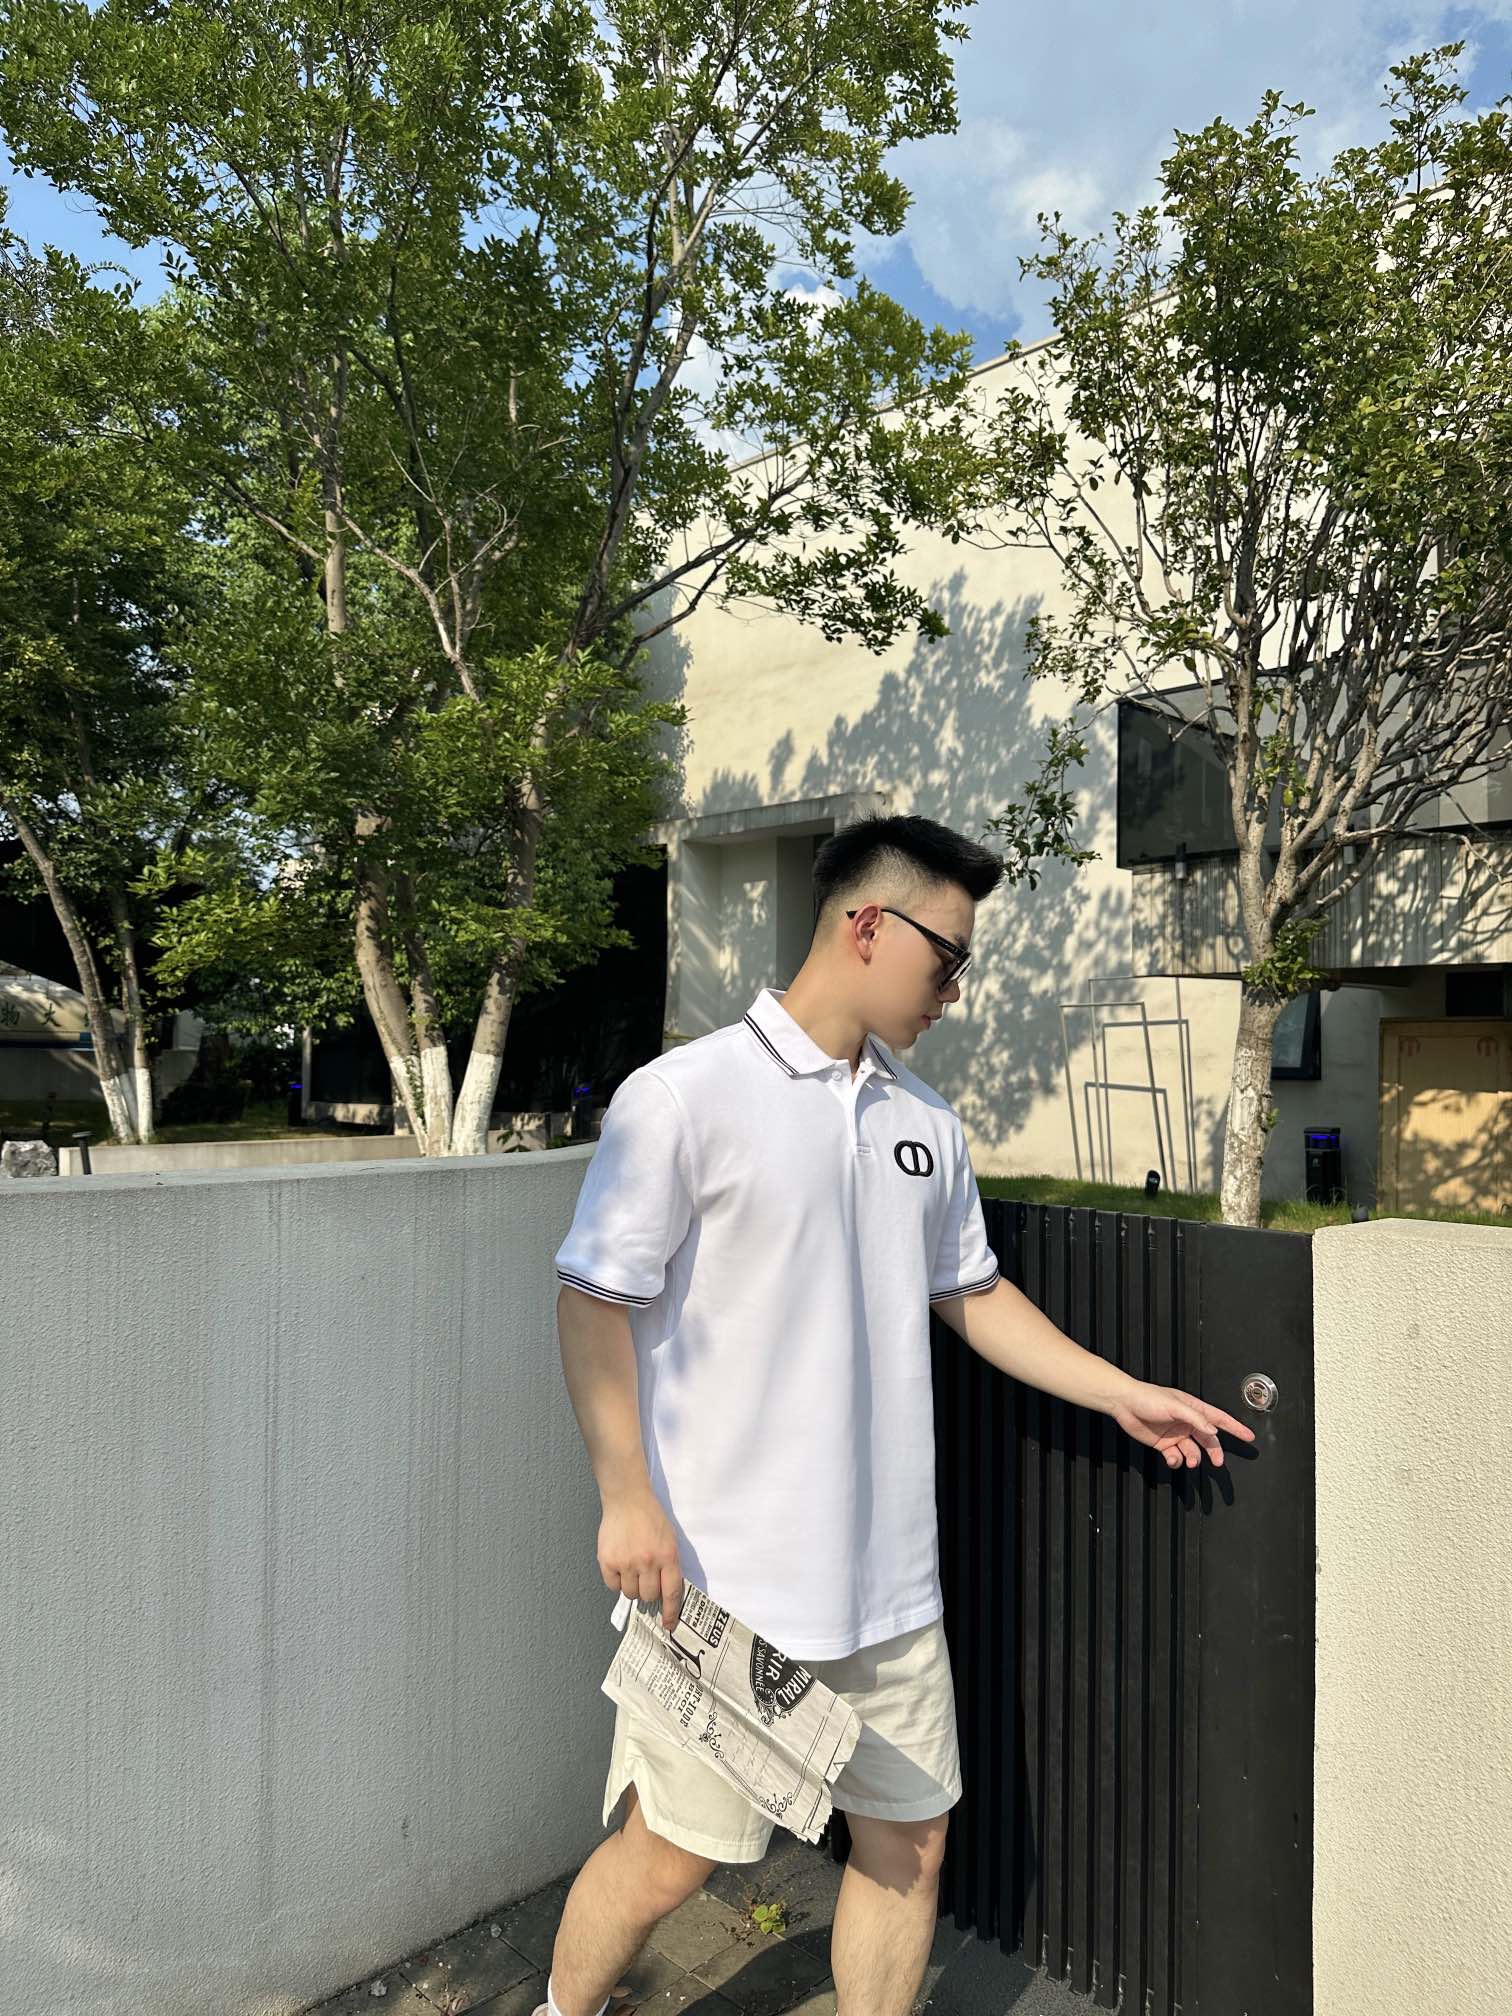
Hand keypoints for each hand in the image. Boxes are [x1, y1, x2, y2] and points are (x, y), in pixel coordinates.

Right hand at [598, 1488, 685, 1631]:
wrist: (628, 1499)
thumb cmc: (651, 1518)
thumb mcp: (670, 1540)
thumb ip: (669, 1566)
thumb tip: (665, 1595)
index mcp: (668, 1556)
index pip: (671, 1593)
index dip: (670, 1613)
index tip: (668, 1625)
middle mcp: (648, 1561)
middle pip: (648, 1596)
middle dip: (648, 1591)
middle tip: (646, 1577)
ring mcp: (626, 1562)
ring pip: (630, 1593)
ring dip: (632, 1585)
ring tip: (632, 1568)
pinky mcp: (608, 1560)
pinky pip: (613, 1585)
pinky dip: (616, 1580)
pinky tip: (619, 1565)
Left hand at [1111, 1380, 1256, 1469]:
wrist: (1123, 1404)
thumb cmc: (1148, 1397)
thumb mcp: (1175, 1405)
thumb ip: (1195, 1418)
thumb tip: (1213, 1430)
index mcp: (1193, 1409)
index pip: (1220, 1419)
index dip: (1235, 1428)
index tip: (1249, 1437)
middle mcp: (1187, 1422)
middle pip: (1208, 1440)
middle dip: (1215, 1452)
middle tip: (1219, 1463)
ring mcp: (1175, 1434)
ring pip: (1193, 1451)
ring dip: (1194, 1458)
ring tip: (1190, 1461)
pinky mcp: (1163, 1444)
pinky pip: (1176, 1457)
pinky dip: (1176, 1461)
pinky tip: (1172, 1459)